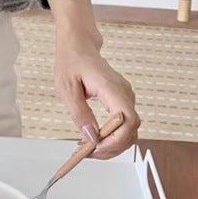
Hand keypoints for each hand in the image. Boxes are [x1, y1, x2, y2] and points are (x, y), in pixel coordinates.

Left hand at [53, 37, 140, 158]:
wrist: (78, 45)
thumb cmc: (71, 62)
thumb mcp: (66, 88)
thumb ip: (79, 113)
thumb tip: (91, 136)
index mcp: (111, 88)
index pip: (128, 121)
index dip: (116, 140)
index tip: (96, 148)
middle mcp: (124, 93)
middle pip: (131, 130)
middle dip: (112, 147)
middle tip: (88, 153)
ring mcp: (125, 97)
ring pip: (129, 130)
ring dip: (112, 144)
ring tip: (88, 147)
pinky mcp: (121, 100)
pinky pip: (123, 124)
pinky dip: (111, 135)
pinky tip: (94, 138)